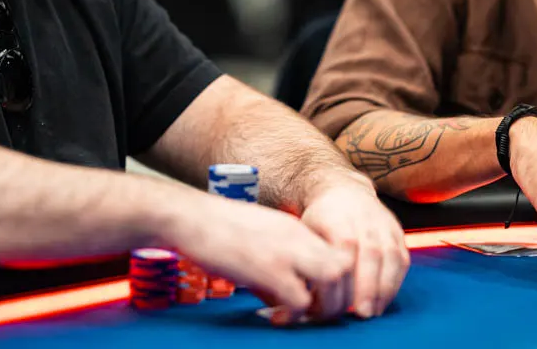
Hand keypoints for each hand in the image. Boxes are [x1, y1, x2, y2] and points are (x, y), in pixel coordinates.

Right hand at [160, 191, 352, 320]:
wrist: (190, 217)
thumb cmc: (216, 228)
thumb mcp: (258, 234)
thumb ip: (277, 257)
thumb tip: (279, 296)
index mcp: (296, 228)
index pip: (340, 252)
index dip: (338, 278)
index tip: (320, 295)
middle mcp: (298, 238)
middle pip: (346, 268)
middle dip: (338, 296)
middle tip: (315, 312)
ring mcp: (286, 253)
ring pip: (333, 284)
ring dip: (322, 308)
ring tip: (299, 318)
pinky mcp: (269, 270)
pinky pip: (300, 302)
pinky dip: (293, 317)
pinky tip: (273, 318)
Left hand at [299, 173, 408, 319]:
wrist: (344, 189)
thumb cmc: (320, 218)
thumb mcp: (306, 228)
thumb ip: (309, 256)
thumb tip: (301, 294)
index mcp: (337, 216)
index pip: (346, 244)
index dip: (348, 272)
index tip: (343, 298)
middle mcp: (364, 218)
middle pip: (372, 252)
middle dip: (369, 286)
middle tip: (362, 313)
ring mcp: (383, 224)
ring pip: (391, 256)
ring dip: (384, 288)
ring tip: (374, 312)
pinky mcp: (397, 232)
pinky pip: (402, 258)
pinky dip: (395, 282)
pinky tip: (383, 301)